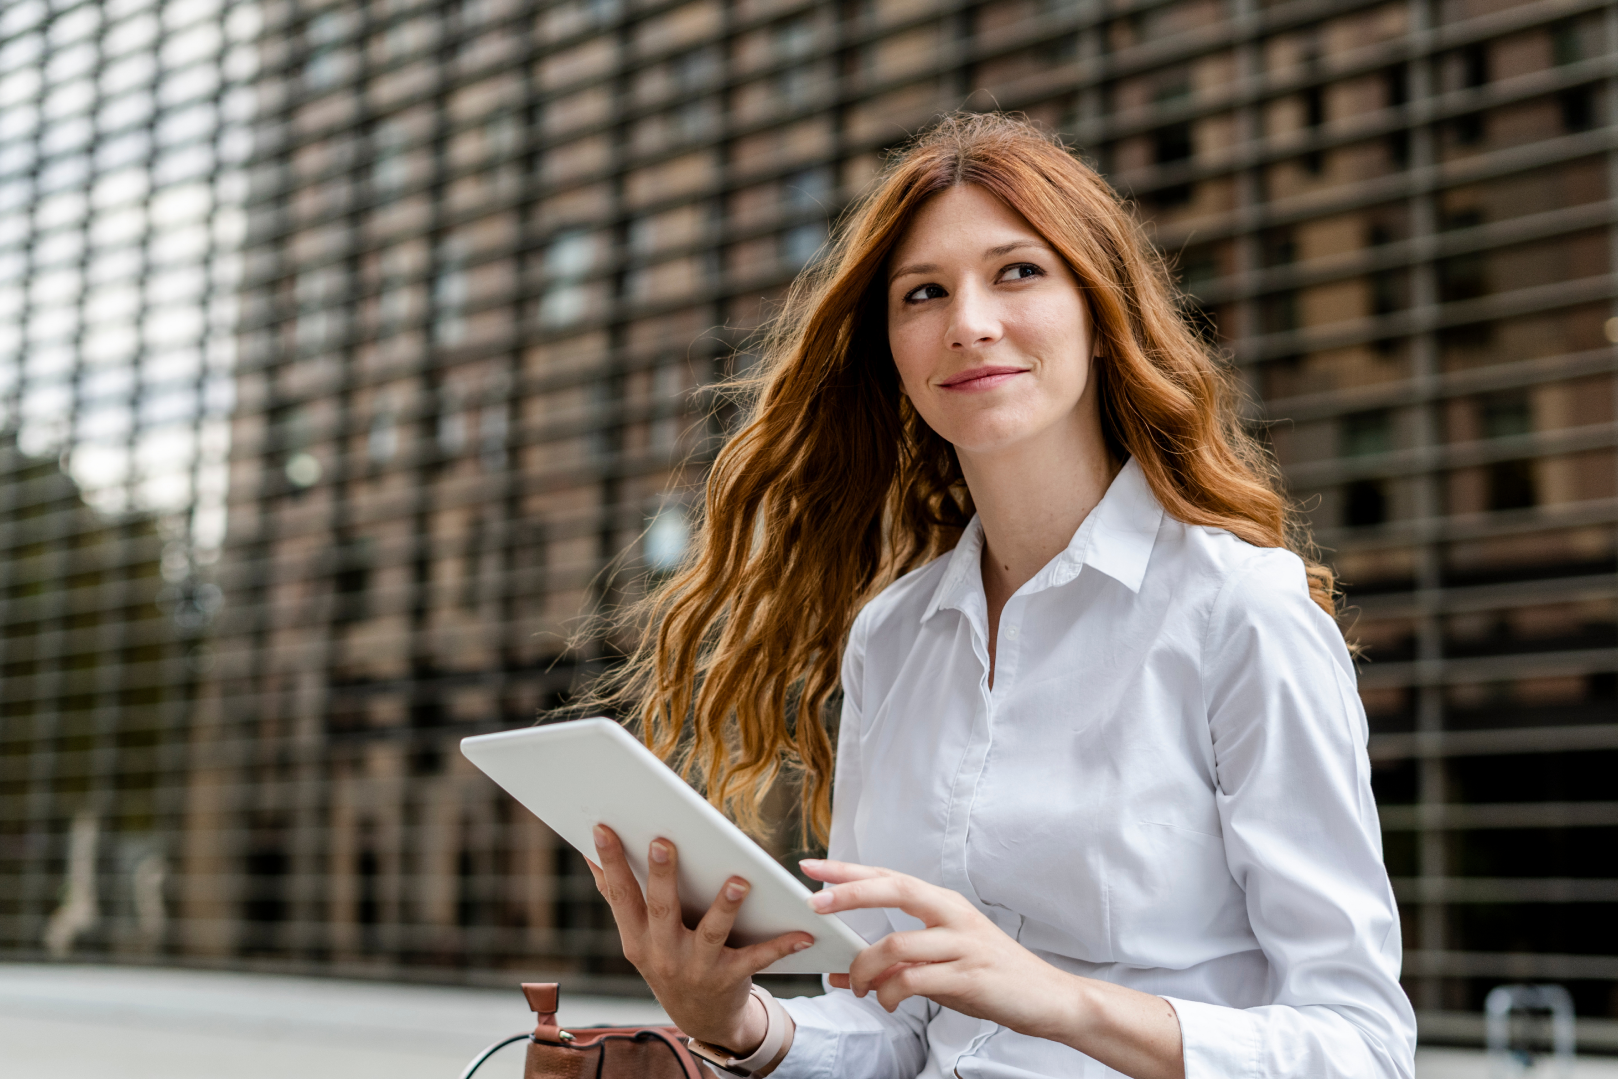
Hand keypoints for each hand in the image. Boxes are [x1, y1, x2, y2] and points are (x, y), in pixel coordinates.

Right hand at [588, 824, 811, 1052]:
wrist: (701, 1018)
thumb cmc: (667, 960)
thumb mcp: (638, 937)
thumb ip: (618, 897)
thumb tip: (588, 852)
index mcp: (637, 939)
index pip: (620, 896)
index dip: (611, 863)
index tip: (603, 829)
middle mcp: (663, 954)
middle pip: (662, 910)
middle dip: (663, 877)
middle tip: (664, 841)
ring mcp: (697, 968)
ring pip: (712, 933)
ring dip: (725, 907)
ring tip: (737, 880)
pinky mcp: (730, 978)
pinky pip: (757, 959)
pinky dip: (780, 945)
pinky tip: (802, 933)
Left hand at [801, 859, 1182, 1078]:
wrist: (1050, 999)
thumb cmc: (990, 978)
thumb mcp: (940, 966)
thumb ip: (895, 965)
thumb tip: (843, 972)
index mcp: (945, 904)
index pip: (889, 877)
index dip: (849, 871)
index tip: (814, 867)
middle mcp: (954, 915)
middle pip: (893, 889)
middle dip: (849, 893)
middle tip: (816, 904)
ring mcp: (963, 943)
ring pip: (897, 945)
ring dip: (867, 968)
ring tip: (858, 987)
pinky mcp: (971, 975)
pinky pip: (916, 979)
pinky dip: (892, 992)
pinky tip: (889, 1002)